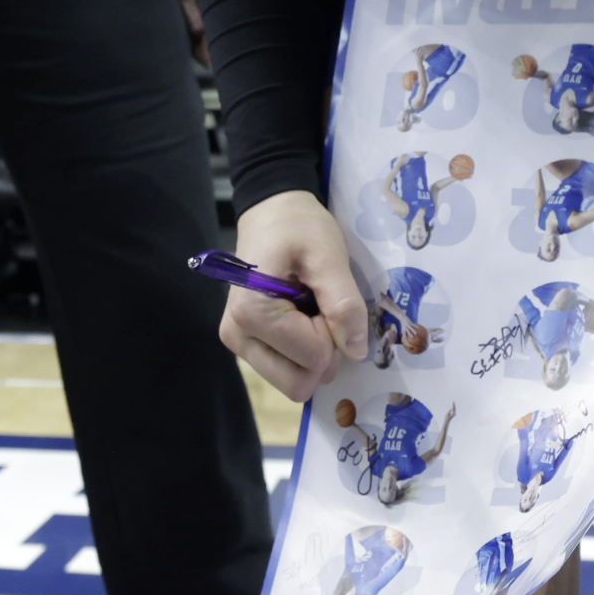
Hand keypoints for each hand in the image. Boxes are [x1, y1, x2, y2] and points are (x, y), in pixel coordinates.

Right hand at [221, 190, 369, 400]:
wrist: (273, 211)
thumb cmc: (299, 226)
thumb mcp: (328, 256)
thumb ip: (344, 305)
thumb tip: (356, 353)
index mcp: (252, 314)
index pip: (313, 359)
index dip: (333, 332)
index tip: (324, 297)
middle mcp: (237, 335)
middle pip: (298, 382)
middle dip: (323, 352)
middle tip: (320, 307)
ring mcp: (239, 342)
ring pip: (293, 381)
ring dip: (313, 352)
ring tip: (309, 308)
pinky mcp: (246, 343)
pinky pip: (286, 369)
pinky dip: (302, 350)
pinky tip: (300, 316)